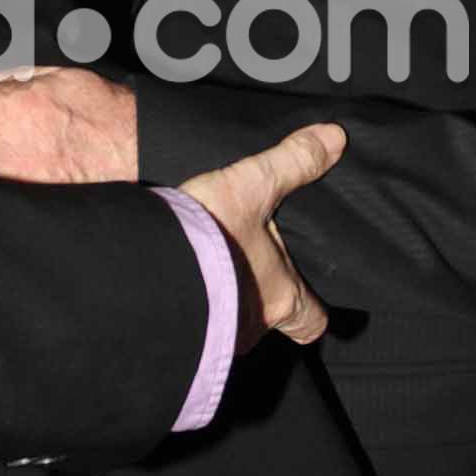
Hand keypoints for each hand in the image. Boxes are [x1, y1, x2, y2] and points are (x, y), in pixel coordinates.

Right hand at [181, 124, 344, 348]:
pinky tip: (181, 278)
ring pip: (228, 324)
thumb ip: (293, 161)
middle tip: (247, 264)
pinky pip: (195, 326)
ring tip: (210, 266)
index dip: (313, 311)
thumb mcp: (252, 185)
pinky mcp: (181, 334)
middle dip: (258, 296)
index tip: (308, 299)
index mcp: (281, 296)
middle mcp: (251, 325)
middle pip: (268, 322)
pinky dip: (193, 304)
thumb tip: (333, 138)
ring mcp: (216, 337)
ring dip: (223, 299)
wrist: (142, 263)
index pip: (312, 322)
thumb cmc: (206, 233)